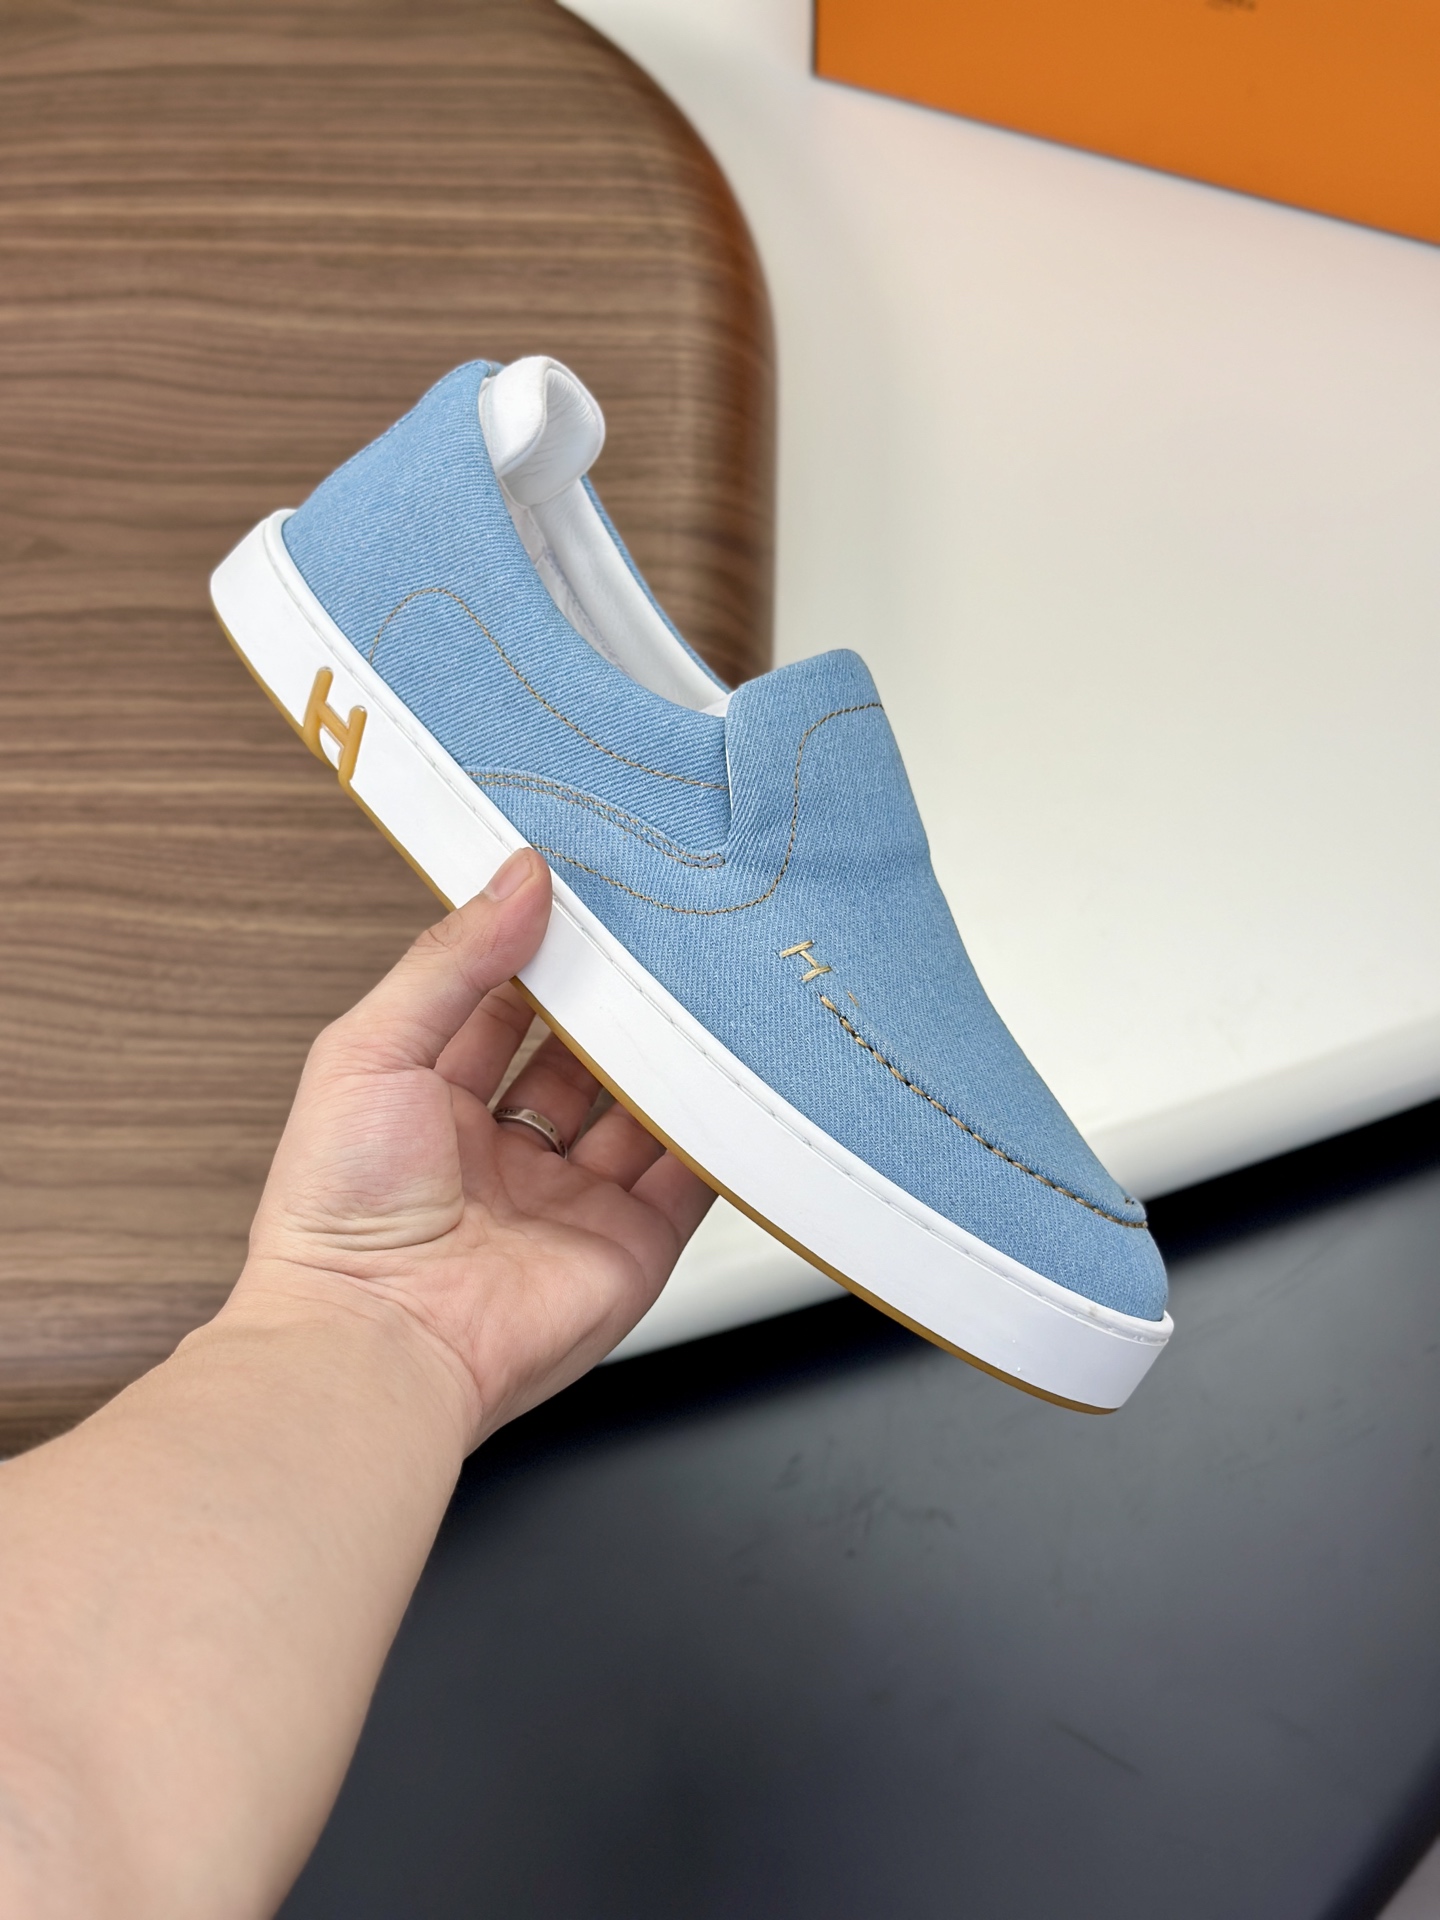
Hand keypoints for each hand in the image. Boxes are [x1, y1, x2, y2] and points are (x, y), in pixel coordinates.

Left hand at [234, 848, 713, 1447]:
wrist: (378, 1347)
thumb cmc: (338, 1218)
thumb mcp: (370, 1050)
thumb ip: (449, 963)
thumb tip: (517, 879)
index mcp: (429, 1103)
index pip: (503, 1004)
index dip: (542, 951)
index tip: (586, 895)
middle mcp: (503, 1153)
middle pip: (583, 1054)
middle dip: (619, 1001)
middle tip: (661, 938)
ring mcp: (570, 1200)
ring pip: (643, 1109)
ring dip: (672, 1057)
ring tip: (707, 991)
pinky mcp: (630, 1246)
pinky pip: (692, 1180)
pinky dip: (719, 1134)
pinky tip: (738, 1079)